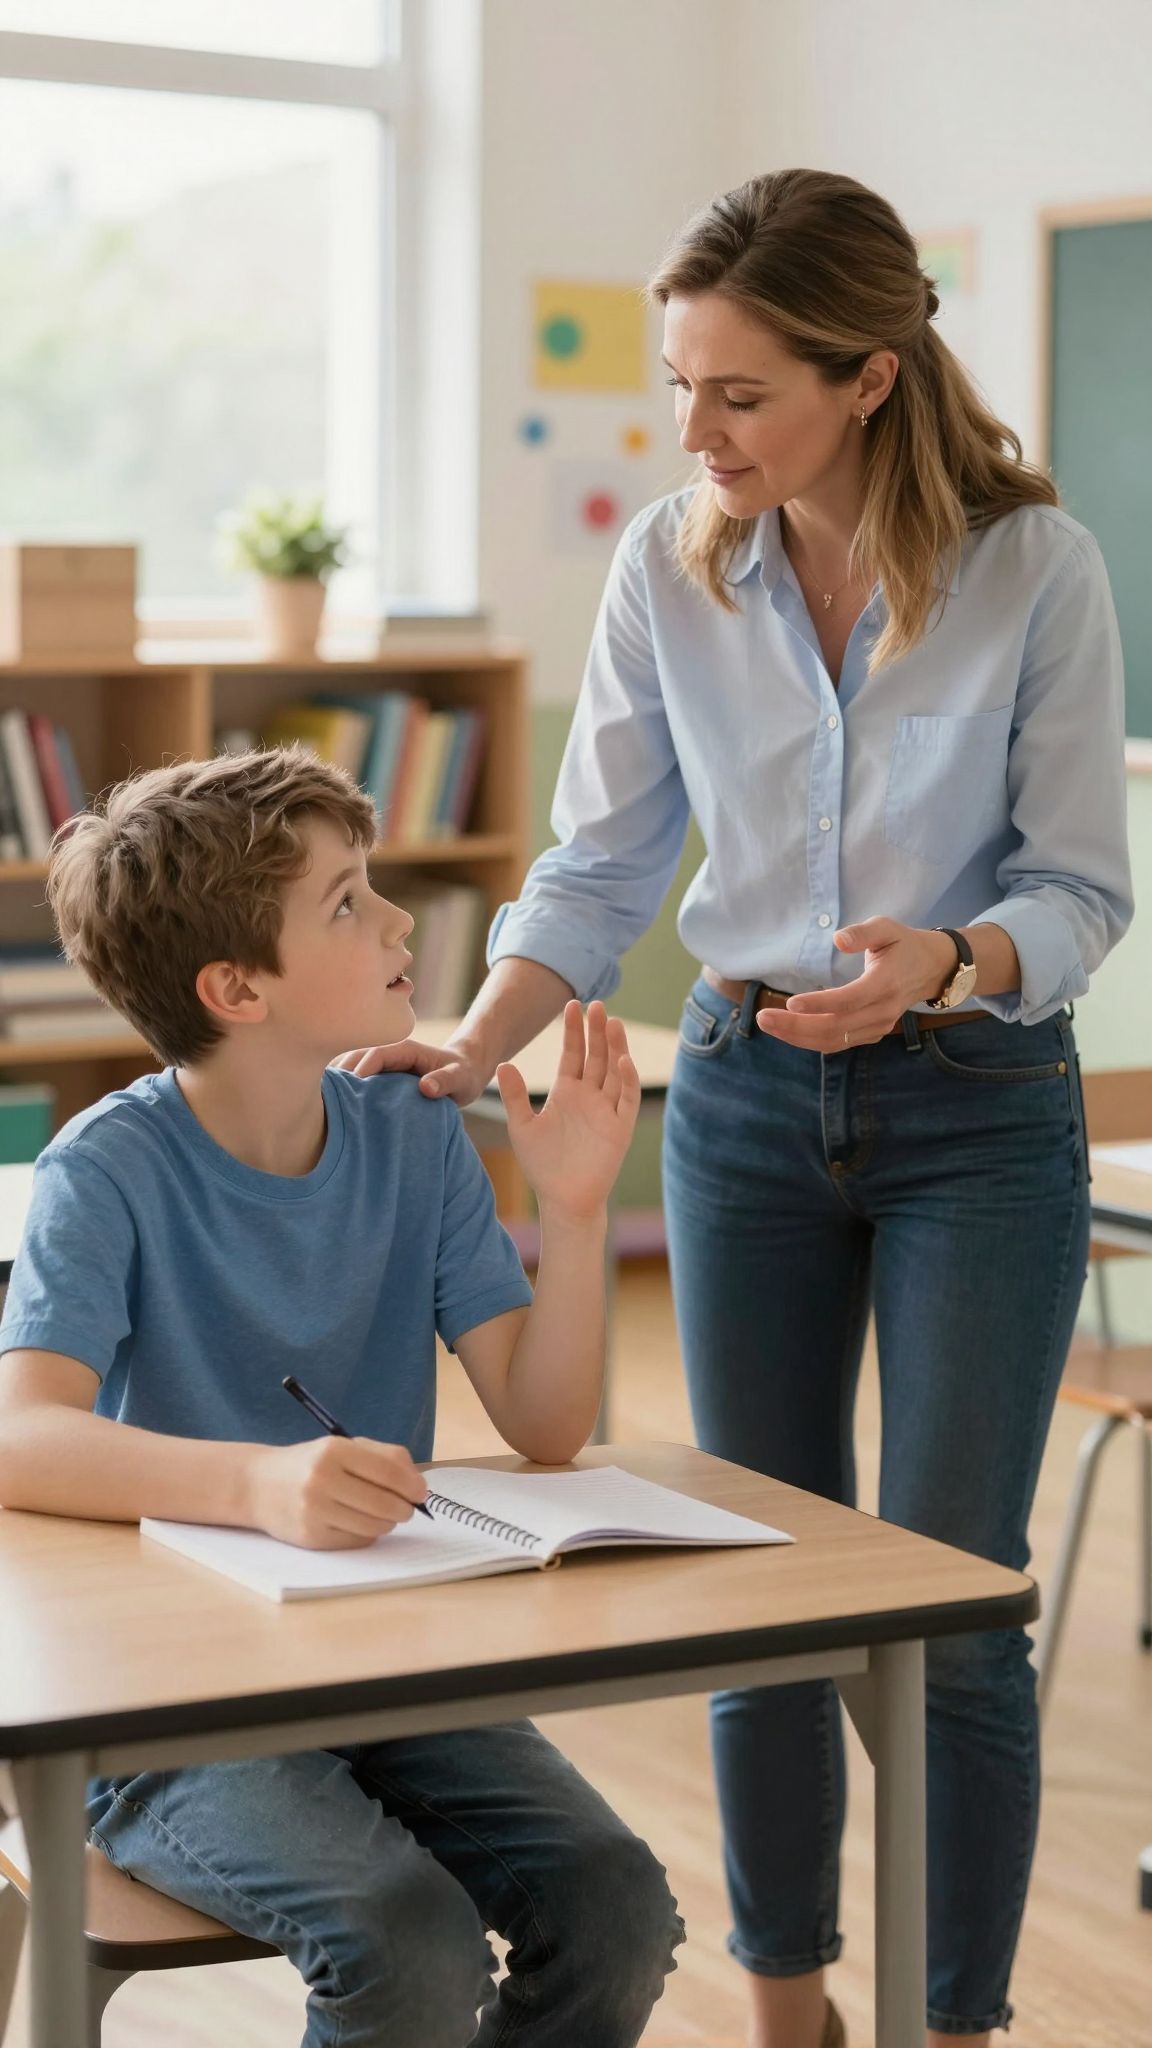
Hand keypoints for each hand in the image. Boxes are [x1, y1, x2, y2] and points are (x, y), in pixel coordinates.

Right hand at [245, 1435, 428, 1549]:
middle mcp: (322, 1480)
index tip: (421, 1493)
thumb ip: (382, 1457)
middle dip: (405, 1508)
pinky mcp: (311, 1538)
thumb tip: (418, 1483)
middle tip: (408, 1508)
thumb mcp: (341, 1447)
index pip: (388, 1471)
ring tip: (384, 1514)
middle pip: (384, 1502)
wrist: (259, 1485)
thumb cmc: (310, 1464)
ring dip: (388, 1522)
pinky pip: (357, 1540)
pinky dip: (367, 1533)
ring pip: (374, 1526)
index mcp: (333, 1451)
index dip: (412, 1485)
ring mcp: (315, 1511)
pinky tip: (360, 1522)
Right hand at [330, 1037, 488, 1106]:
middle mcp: (389, 1054)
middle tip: (323, 1098)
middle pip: (356, 1058)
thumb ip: (445, 1081)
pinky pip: (358, 1080)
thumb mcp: (461, 1079)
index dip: (360, 1070)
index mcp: (405, 1050)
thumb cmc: (463, 1074)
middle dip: (340, 1075)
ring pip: (352, 1068)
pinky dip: (345, 1090)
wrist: (465, 1071)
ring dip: (338, 1083)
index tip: (348, 1091)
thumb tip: (426, 1087)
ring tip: (321, 1104)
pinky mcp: (380, 1076)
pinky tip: (332, 1107)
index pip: (375, 1055)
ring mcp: (382, 1064)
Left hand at [496, 1000, 639, 1220]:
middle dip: (597, 1031)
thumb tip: (503, 1063)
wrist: (563, 1200)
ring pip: (614, 1071)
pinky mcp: (620, 1128)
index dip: (573, 1031)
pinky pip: (626, 1099)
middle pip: (596, 1056)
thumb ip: (514, 1096)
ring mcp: (606, 1110)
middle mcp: (589, 1096)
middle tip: (596, 1004)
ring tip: (612, 1022)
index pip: (572, 1054)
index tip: (572, 1005)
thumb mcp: (522, 1126)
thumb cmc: (542, 1166)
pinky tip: (623, 1060)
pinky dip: (627, 1080)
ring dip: (615, 1048)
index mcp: (566, 1093)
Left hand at [755, 918, 957, 1053]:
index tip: (790, 1004)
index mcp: (886, 984)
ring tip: (766, 1023)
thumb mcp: (887, 928)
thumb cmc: (902, 944)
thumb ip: (863, 932)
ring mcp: (878, 1026)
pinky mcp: (871, 1033)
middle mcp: (882, 1011)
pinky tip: (786, 1029)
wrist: (931, 970)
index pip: (850, 1000)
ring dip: (797, 1036)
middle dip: (796, 1026)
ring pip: (833, 1041)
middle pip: (835, 1027)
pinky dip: (809, 1039)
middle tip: (762, 1017)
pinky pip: (837, 1043)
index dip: (820, 1004)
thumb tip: (838, 938)